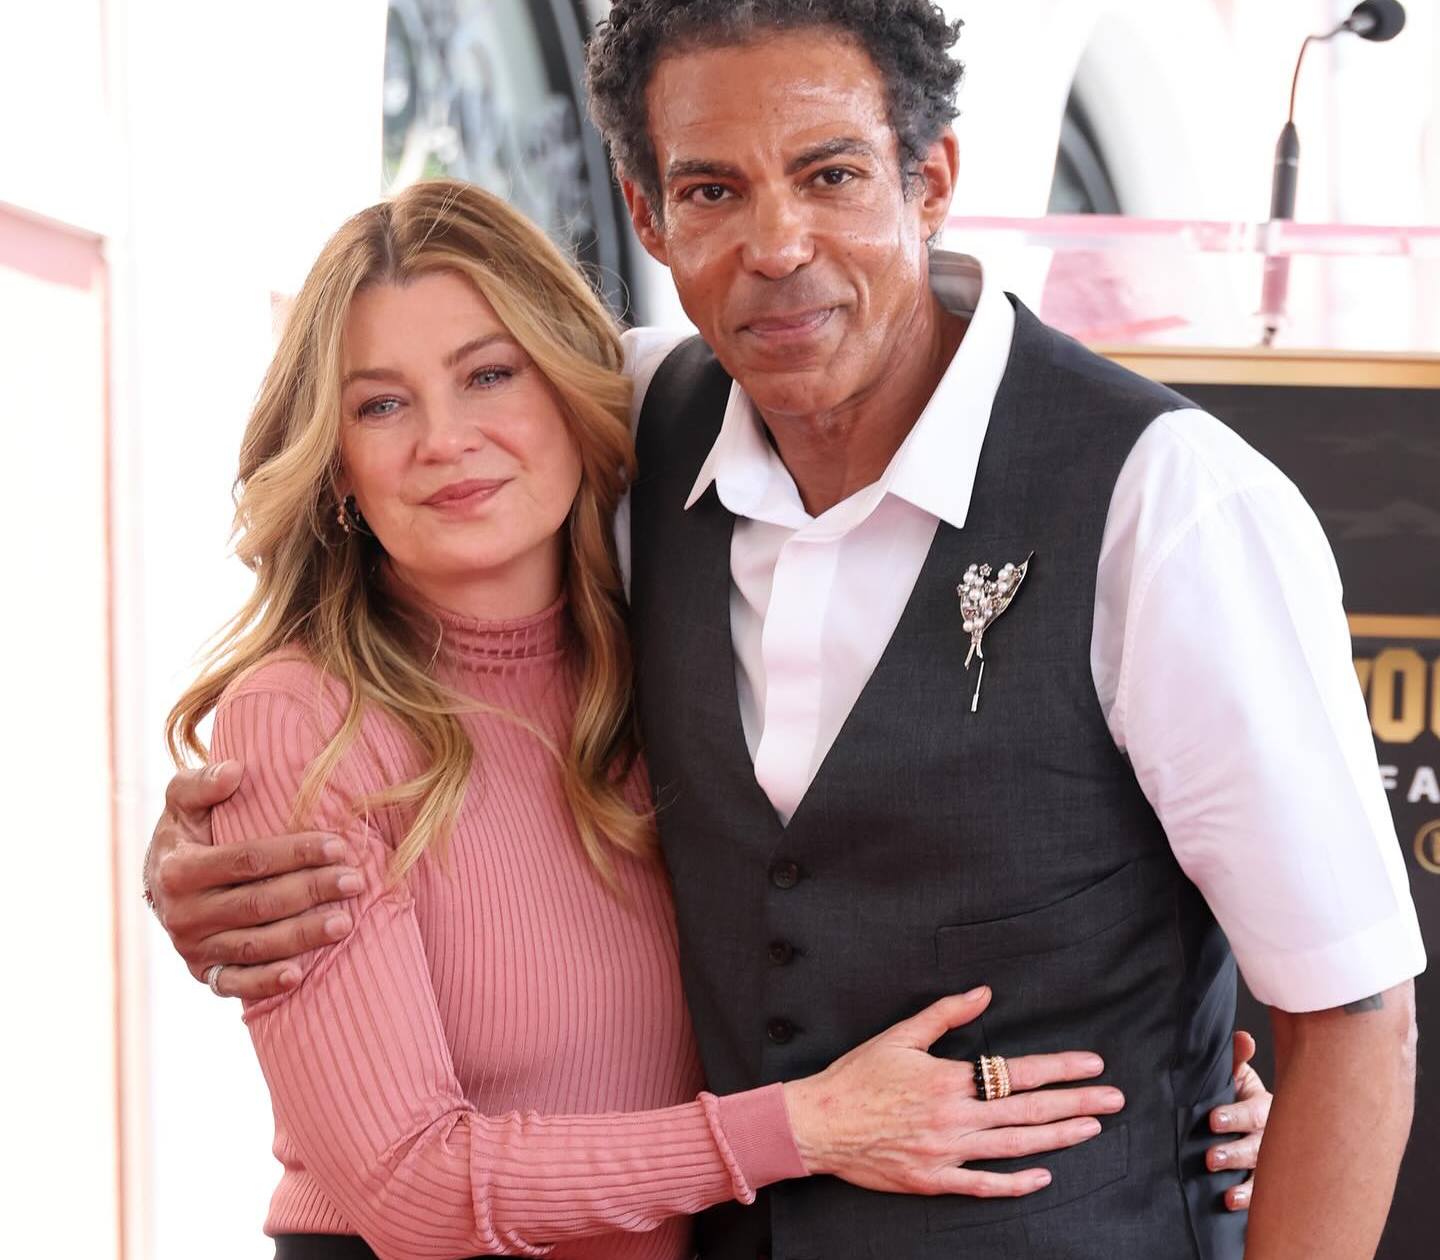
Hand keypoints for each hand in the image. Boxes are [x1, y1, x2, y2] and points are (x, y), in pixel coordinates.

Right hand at [146, 761, 358, 999]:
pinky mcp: (204, 973)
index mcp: (179, 869)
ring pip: (255, 945)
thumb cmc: (187, 831)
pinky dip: (265, 984)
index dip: (295, 853)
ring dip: (302, 936)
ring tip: (345, 923)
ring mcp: (192, 948)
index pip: (247, 860)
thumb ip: (202, 783)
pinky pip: (235, 984)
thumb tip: (235, 770)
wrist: (161, 880)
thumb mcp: (183, 800)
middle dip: (312, 891)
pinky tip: (299, 975)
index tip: (338, 844)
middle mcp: (182, 914)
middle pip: (258, 904)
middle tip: (355, 880)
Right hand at [783, 986, 1124, 1197]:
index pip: (1019, 1071)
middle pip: (1028, 1110)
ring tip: (1092, 1128)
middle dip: (1077, 1103)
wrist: (820, 1124)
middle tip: (1114, 1099)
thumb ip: (946, 1013)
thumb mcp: (900, 1035)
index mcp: (949, 1079)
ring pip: (1015, 1146)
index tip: (1092, 1064)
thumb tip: (984, 992)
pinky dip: (1016, 1182)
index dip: (1060, 1068)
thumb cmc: (857, 1075)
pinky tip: (1043, 1175)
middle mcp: (955, 1118)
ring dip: (1058, 1137)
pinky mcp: (934, 1180)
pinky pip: (984, 1185)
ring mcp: (947, 1152)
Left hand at [1206, 1029, 1272, 1210]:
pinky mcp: (1261, 1181)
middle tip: (1211, 1157)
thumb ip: (1236, 1060)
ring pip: (1260, 1173)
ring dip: (1243, 1184)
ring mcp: (1268, 1161)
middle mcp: (1269, 1135)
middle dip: (1234, 1152)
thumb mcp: (1237, 1075)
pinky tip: (1231, 1202)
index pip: (1252, 1112)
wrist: (1249, 1117)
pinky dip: (1246, 1198)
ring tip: (1225, 1191)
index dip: (1235, 1116)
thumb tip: (1242, 1037)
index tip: (1213, 1120)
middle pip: (1256, 1146)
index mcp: (1263, 1106)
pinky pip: (1258, 1193)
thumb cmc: (1238, 1092)